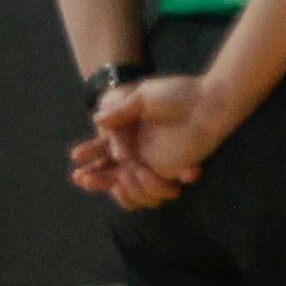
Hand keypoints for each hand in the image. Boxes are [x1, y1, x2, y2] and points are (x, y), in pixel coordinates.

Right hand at [90, 76, 233, 205]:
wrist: (208, 102)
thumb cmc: (179, 95)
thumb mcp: (143, 97)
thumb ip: (120, 111)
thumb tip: (96, 120)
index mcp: (131, 133)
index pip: (105, 150)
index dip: (90, 156)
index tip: (76, 157)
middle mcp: (141, 151)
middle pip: (112, 173)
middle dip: (96, 178)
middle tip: (81, 177)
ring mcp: (155, 163)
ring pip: (130, 187)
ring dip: (117, 184)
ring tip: (116, 174)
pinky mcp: (171, 171)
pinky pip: (152, 189)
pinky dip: (140, 186)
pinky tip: (132, 173)